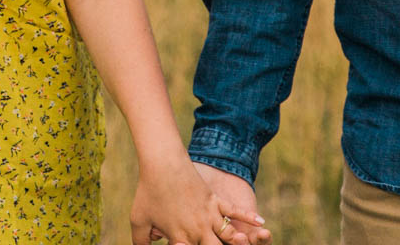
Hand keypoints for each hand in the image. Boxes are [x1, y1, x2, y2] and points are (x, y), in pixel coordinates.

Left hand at [130, 155, 265, 244]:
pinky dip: (249, 216)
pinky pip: (235, 211)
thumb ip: (140, 241)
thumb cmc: (147, 192)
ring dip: (237, 242)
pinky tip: (261, 223)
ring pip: (229, 236)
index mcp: (180, 238)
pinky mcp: (215, 200)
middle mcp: (198, 230)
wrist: (162, 163)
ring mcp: (209, 215)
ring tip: (245, 243)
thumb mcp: (138, 220)